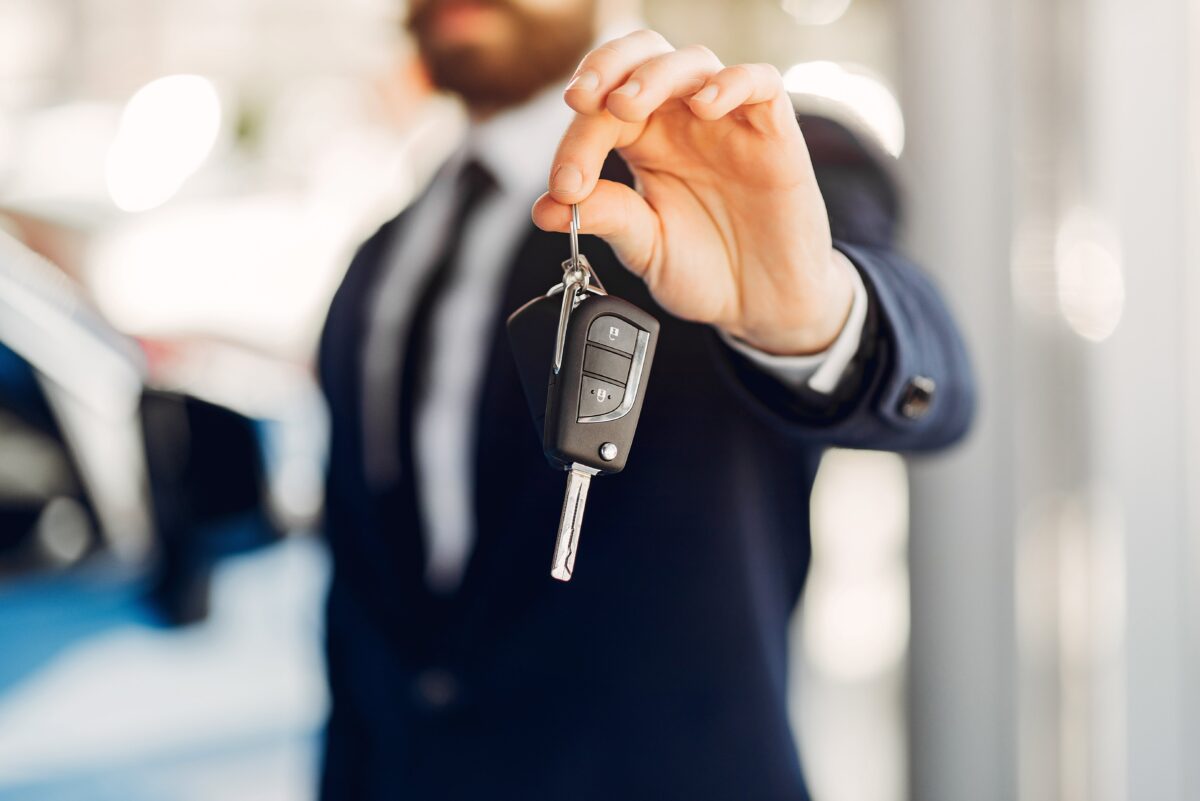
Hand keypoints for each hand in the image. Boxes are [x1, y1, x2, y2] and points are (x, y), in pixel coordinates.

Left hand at [531, 29, 854, 355]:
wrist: (762, 302)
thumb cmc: (706, 269)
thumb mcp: (645, 248)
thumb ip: (607, 218)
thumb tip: (545, 208)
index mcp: (643, 141)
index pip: (600, 112)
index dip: (575, 140)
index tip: (564, 187)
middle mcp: (682, 120)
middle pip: (641, 57)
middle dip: (605, 68)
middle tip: (581, 100)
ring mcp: (729, 121)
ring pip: (692, 61)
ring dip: (654, 75)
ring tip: (627, 105)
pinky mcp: (774, 132)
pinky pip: (760, 82)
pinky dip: (732, 83)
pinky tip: (705, 106)